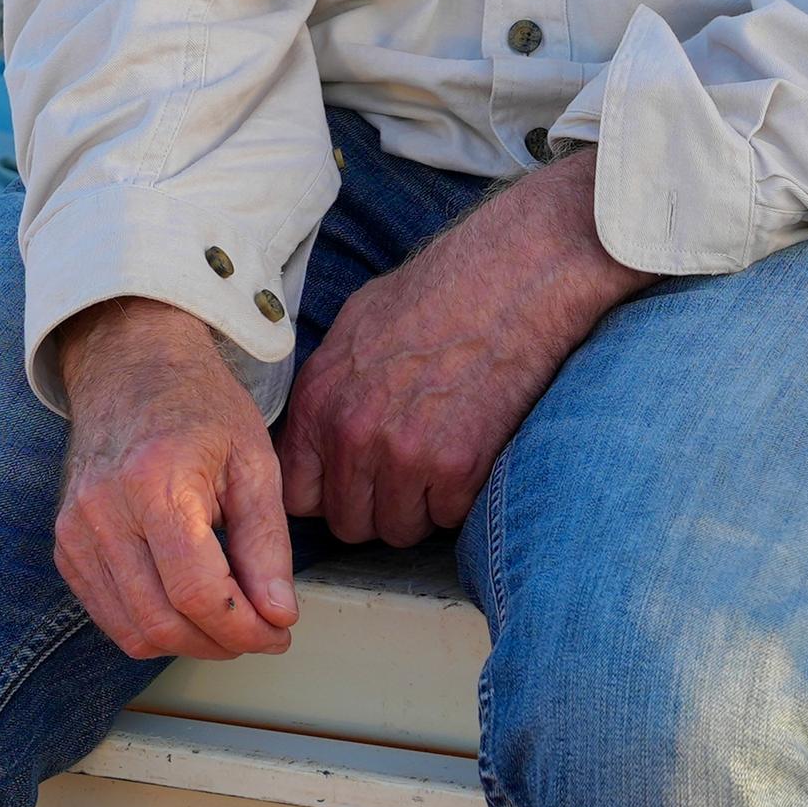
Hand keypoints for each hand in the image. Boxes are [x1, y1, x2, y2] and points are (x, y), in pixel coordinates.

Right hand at [52, 297, 299, 659]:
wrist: (130, 366)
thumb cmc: (199, 406)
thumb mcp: (254, 462)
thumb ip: (267, 544)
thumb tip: (278, 616)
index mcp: (155, 483)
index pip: (197, 593)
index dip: (245, 629)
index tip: (280, 632)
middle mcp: (103, 511)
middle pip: (163, 622)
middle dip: (222, 643)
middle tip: (262, 630)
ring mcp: (75, 531)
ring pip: (133, 631)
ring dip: (190, 642)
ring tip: (229, 621)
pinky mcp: (65, 545)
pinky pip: (109, 615)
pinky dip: (153, 626)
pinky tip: (188, 603)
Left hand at [277, 151, 654, 550]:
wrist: (509, 276)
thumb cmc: (437, 292)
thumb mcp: (354, 327)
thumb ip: (328, 391)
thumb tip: (315, 439)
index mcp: (320, 398)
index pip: (298, 494)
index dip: (328, 493)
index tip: (353, 482)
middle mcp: (352, 432)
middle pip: (348, 522)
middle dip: (376, 504)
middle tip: (406, 471)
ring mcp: (403, 453)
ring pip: (398, 529)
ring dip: (420, 506)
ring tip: (440, 458)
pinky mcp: (457, 465)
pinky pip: (448, 518)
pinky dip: (462, 497)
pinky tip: (471, 451)